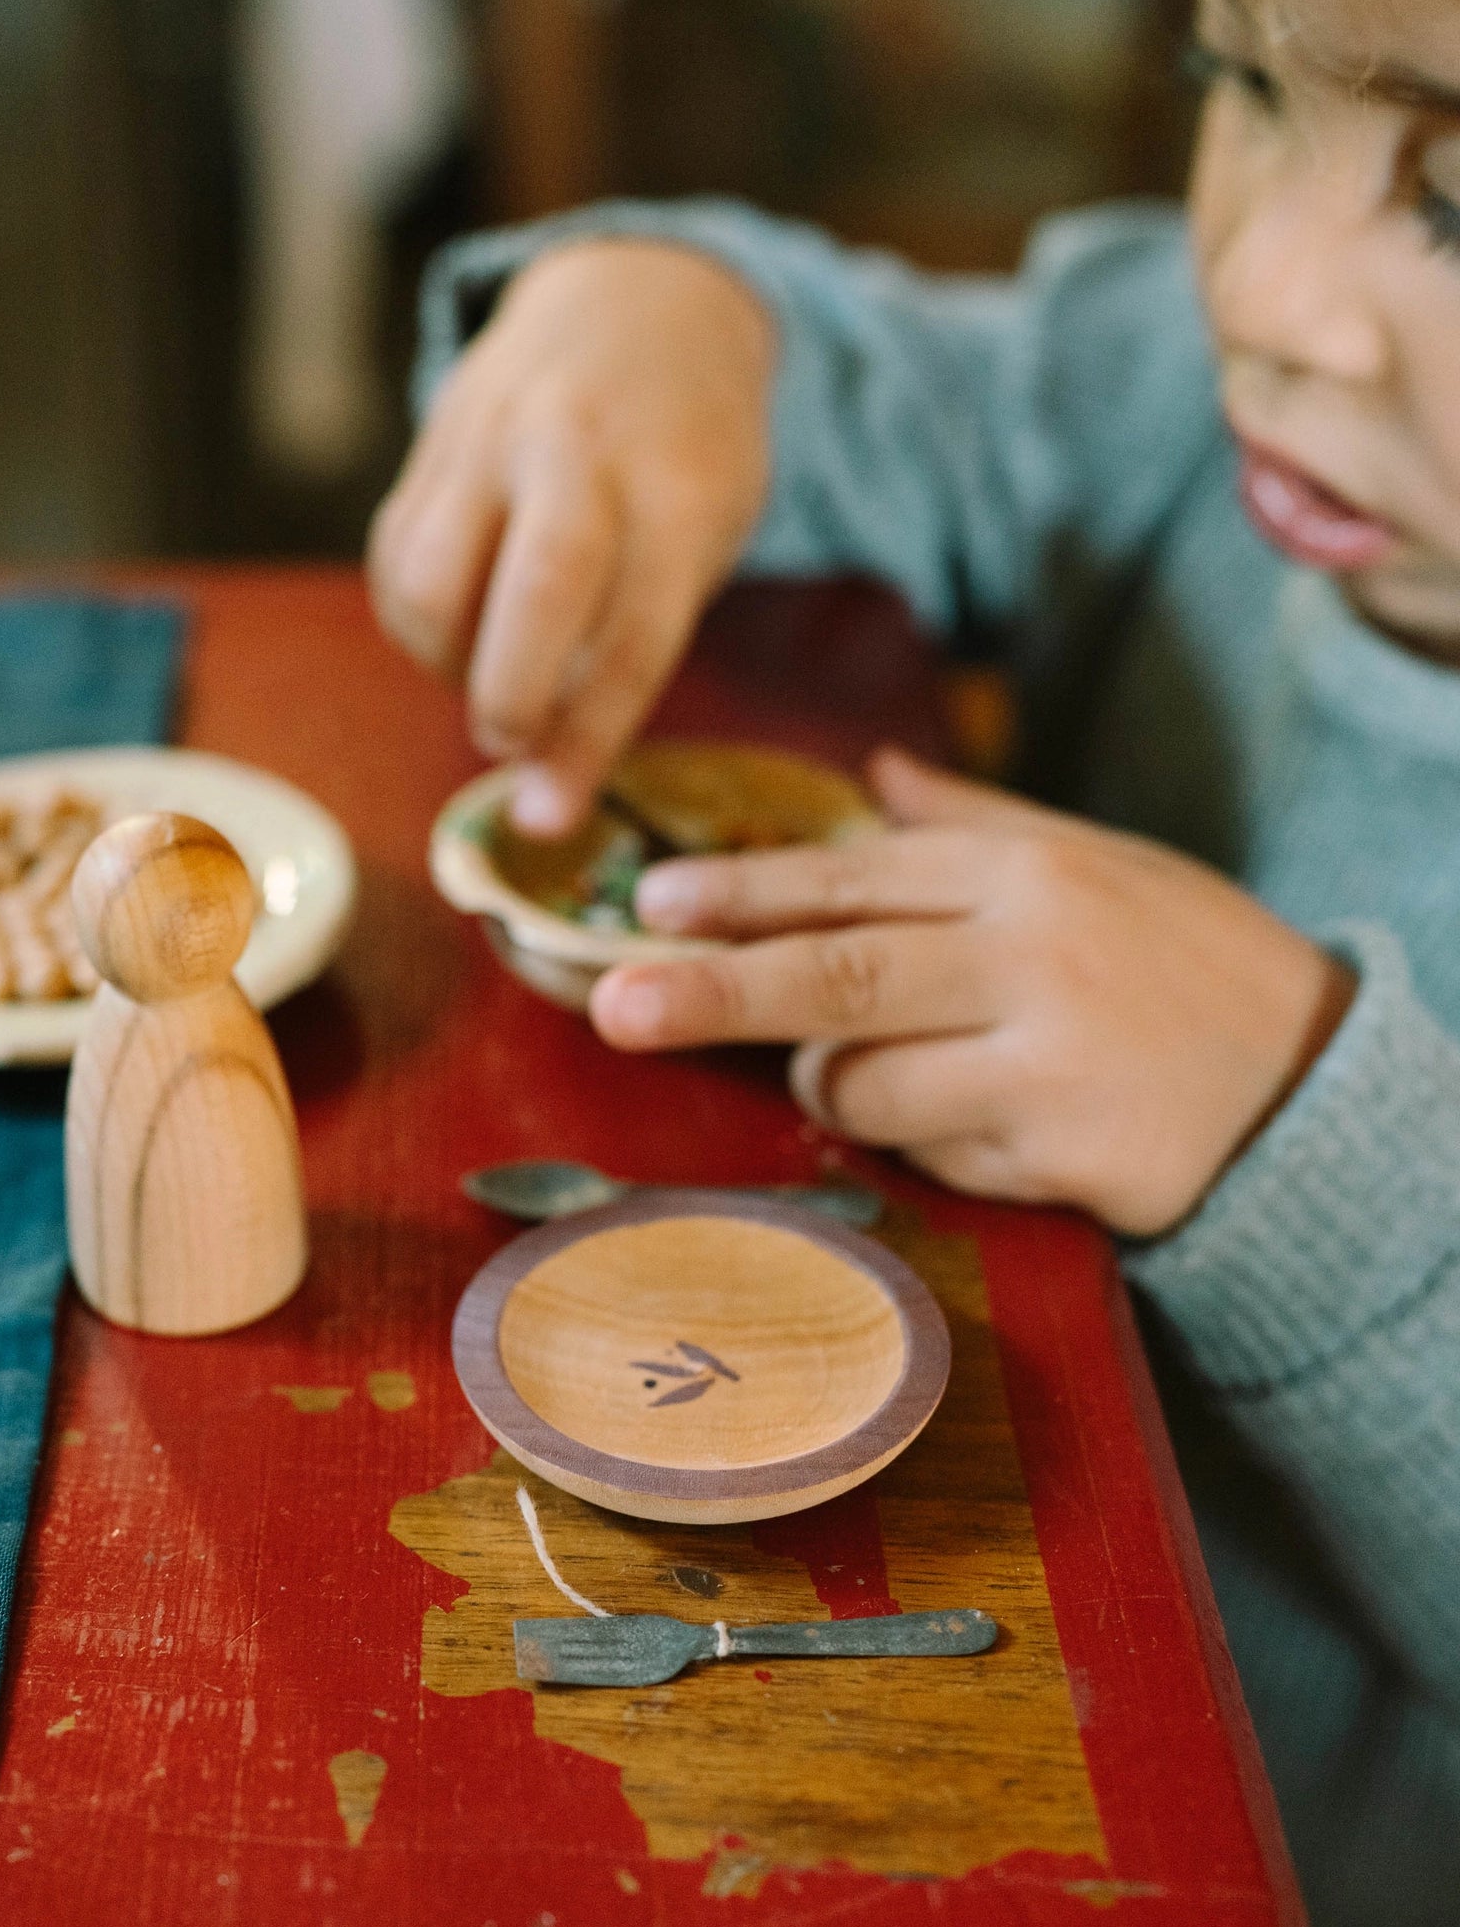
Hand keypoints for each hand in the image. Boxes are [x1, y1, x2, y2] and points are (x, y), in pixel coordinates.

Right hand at [367, 238, 774, 837]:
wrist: (639, 300)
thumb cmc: (686, 454)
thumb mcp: (709, 529)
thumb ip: (640, 631)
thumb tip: (552, 765)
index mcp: (678, 488)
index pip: (634, 635)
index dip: (587, 740)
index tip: (548, 819)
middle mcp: (583, 452)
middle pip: (535, 590)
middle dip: (510, 695)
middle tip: (509, 739)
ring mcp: (496, 436)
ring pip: (431, 578)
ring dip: (446, 660)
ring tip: (485, 671)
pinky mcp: (431, 441)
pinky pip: (393, 557)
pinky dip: (413, 620)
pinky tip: (458, 625)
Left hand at [589, 750, 1354, 1235]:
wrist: (1315, 1081)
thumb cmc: (1179, 962)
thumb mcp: (1095, 864)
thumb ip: (972, 826)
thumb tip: (876, 769)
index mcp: (1023, 872)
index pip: (852, 877)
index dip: (743, 893)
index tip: (651, 903)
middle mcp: (1030, 954)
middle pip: (837, 974)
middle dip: (713, 992)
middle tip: (612, 1006)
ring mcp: (1046, 1057)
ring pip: (863, 1083)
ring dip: (838, 1088)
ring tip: (898, 1071)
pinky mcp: (1061, 1151)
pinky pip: (929, 1157)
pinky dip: (925, 1147)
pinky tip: (993, 1125)